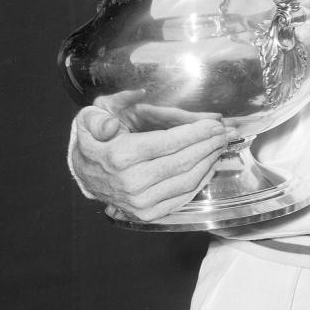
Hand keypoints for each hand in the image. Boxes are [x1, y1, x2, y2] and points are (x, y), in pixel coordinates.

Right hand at [71, 89, 236, 222]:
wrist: (85, 175)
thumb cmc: (93, 141)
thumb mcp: (90, 117)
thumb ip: (106, 111)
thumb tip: (135, 97)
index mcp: (120, 155)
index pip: (169, 143)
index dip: (197, 133)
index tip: (215, 125)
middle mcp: (131, 182)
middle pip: (183, 162)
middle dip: (209, 145)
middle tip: (225, 133)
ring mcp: (140, 201)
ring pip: (187, 180)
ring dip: (209, 162)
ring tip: (219, 146)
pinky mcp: (148, 213)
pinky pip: (182, 197)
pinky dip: (201, 180)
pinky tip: (209, 165)